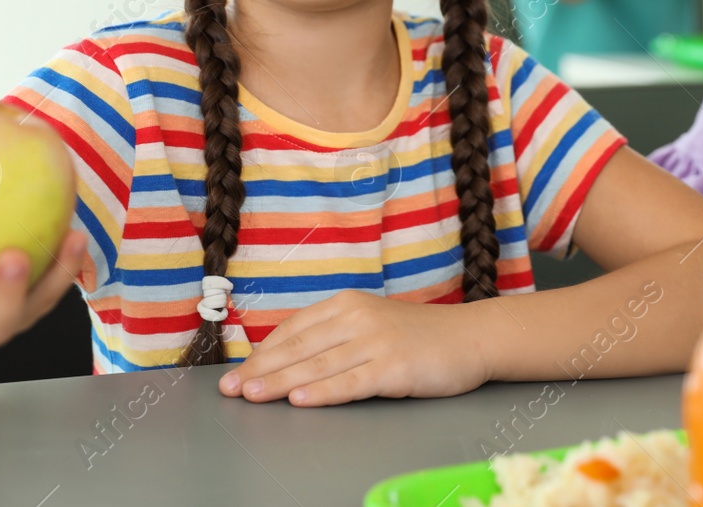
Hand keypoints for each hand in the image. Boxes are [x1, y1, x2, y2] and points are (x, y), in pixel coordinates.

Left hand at [218, 290, 492, 405]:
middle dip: (261, 370)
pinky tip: (300, 399)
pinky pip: (350, 382)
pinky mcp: (394, 367)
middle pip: (299, 347)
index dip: (262, 353)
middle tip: (231, 389)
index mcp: (347, 304)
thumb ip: (335, 336)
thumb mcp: (372, 323)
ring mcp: (376, 342)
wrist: (471, 337)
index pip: (294, 329)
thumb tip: (287, 360)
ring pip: (317, 365)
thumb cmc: (419, 336)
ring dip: (280, 382)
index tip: (237, 373)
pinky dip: (322, 391)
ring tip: (252, 396)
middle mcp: (358, 318)